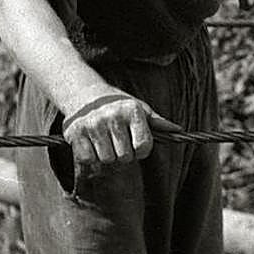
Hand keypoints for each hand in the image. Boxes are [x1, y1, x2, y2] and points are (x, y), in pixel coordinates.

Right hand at [60, 90, 181, 175]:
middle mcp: (113, 117)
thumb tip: (178, 130)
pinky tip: (91, 143)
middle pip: (125, 157)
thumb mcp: (139, 108)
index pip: (144, 146)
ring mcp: (92, 125)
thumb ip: (157, 122)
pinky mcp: (74, 133)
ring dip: (107, 156)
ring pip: (106, 160)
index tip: (137, 145)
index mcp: (132, 111)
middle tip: (118, 142)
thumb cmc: (118, 105)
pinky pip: (87, 159)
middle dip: (123, 154)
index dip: (142, 151)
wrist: (84, 93)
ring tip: (105, 142)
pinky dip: (90, 156)